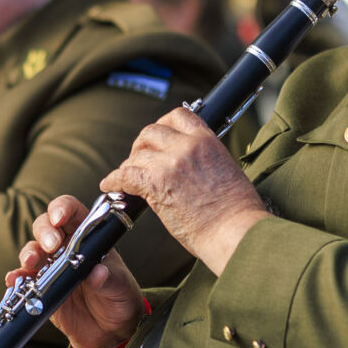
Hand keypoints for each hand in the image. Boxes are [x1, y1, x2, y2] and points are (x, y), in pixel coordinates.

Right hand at [11, 195, 144, 347]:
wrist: (110, 332)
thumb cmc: (120, 299)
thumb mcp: (121, 287)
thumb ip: (109, 279)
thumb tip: (97, 273)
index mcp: (88, 238)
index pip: (73, 212)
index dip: (63, 208)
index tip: (59, 218)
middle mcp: (67, 248)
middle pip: (46, 227)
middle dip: (44, 232)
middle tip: (51, 247)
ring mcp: (51, 267)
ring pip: (32, 250)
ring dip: (28, 253)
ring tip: (31, 263)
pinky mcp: (41, 288)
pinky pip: (24, 279)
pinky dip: (16, 278)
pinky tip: (14, 281)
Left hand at [100, 107, 269, 275]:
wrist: (236, 231)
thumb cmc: (236, 212)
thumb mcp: (226, 170)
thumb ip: (204, 159)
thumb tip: (187, 166)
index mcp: (207, 140)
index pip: (178, 116)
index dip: (162, 125)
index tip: (156, 137)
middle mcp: (187, 146)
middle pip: (151, 132)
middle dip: (141, 145)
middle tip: (139, 159)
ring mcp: (170, 163)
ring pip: (137, 154)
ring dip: (129, 166)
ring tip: (127, 177)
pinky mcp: (156, 183)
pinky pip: (125, 175)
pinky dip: (114, 180)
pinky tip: (110, 186)